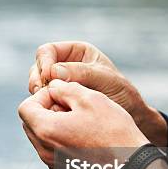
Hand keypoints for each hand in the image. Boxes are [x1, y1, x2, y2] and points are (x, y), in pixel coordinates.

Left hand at [18, 79, 148, 168]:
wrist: (132, 163)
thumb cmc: (113, 129)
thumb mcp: (88, 97)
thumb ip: (63, 87)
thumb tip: (51, 87)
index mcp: (46, 131)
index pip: (25, 107)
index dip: (42, 97)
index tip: (62, 96)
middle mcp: (44, 151)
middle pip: (31, 123)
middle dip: (47, 110)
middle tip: (72, 107)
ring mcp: (53, 164)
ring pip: (42, 137)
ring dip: (55, 125)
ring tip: (80, 122)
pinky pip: (53, 151)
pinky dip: (62, 141)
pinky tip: (84, 137)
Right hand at [28, 41, 167, 146]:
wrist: (130, 117)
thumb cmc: (122, 94)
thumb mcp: (105, 79)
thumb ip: (81, 73)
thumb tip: (53, 72)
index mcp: (75, 52)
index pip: (47, 51)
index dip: (43, 63)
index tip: (48, 78)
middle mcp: (64, 66)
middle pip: (37, 68)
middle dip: (37, 80)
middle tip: (41, 93)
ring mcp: (59, 85)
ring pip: (37, 85)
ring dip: (38, 94)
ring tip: (48, 104)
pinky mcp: (58, 102)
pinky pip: (43, 101)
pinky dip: (44, 106)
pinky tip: (52, 114)